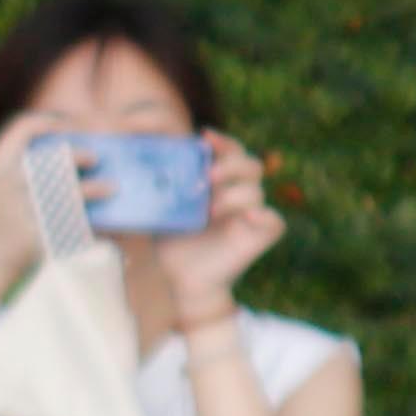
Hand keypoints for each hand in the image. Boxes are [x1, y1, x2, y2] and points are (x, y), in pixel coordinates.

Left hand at [158, 130, 285, 316]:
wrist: (179, 278)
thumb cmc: (170, 240)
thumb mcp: (160, 205)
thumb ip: (159, 179)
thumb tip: (140, 147)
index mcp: (221, 182)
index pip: (232, 151)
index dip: (223, 141)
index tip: (204, 137)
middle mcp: (238, 195)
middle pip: (252, 165)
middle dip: (230, 165)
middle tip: (207, 177)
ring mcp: (250, 216)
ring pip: (256, 191)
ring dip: (232, 195)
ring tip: (208, 211)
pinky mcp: (258, 237)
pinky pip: (275, 222)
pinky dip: (264, 216)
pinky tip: (247, 218)